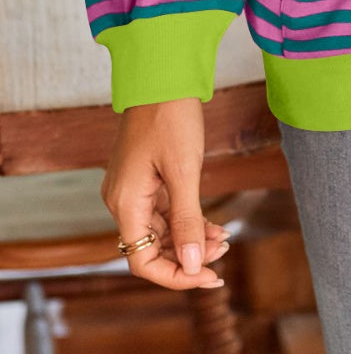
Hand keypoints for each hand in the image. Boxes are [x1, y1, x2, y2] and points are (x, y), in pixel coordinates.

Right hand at [101, 97, 228, 289]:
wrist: (163, 76)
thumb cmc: (172, 117)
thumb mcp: (184, 171)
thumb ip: (188, 220)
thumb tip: (194, 264)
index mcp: (125, 203)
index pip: (142, 261)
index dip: (175, 275)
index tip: (209, 276)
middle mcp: (121, 202)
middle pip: (151, 249)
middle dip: (188, 256)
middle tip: (225, 251)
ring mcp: (131, 190)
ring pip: (160, 232)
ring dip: (190, 238)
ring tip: (225, 237)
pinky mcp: (142, 180)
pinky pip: (163, 212)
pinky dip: (186, 221)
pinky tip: (213, 224)